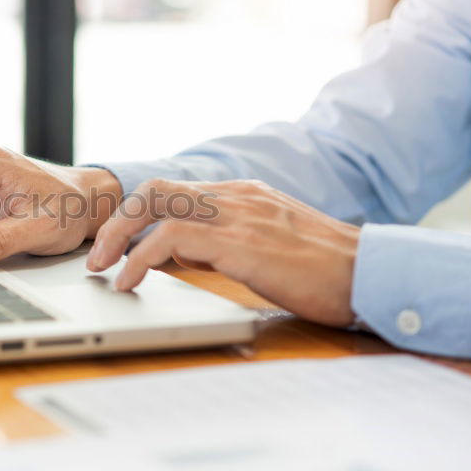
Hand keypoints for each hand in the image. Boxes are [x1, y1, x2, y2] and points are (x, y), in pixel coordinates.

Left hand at [87, 179, 359, 326]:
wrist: (373, 275)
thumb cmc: (327, 271)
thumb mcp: (270, 247)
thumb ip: (227, 242)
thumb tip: (180, 255)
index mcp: (244, 195)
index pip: (175, 190)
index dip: (137, 214)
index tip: (115, 242)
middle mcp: (237, 196)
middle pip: (156, 189)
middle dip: (117, 220)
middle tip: (97, 255)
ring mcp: (239, 214)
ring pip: (156, 205)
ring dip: (118, 238)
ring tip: (105, 271)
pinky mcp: (240, 241)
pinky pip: (172, 236)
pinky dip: (141, 257)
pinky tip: (131, 281)